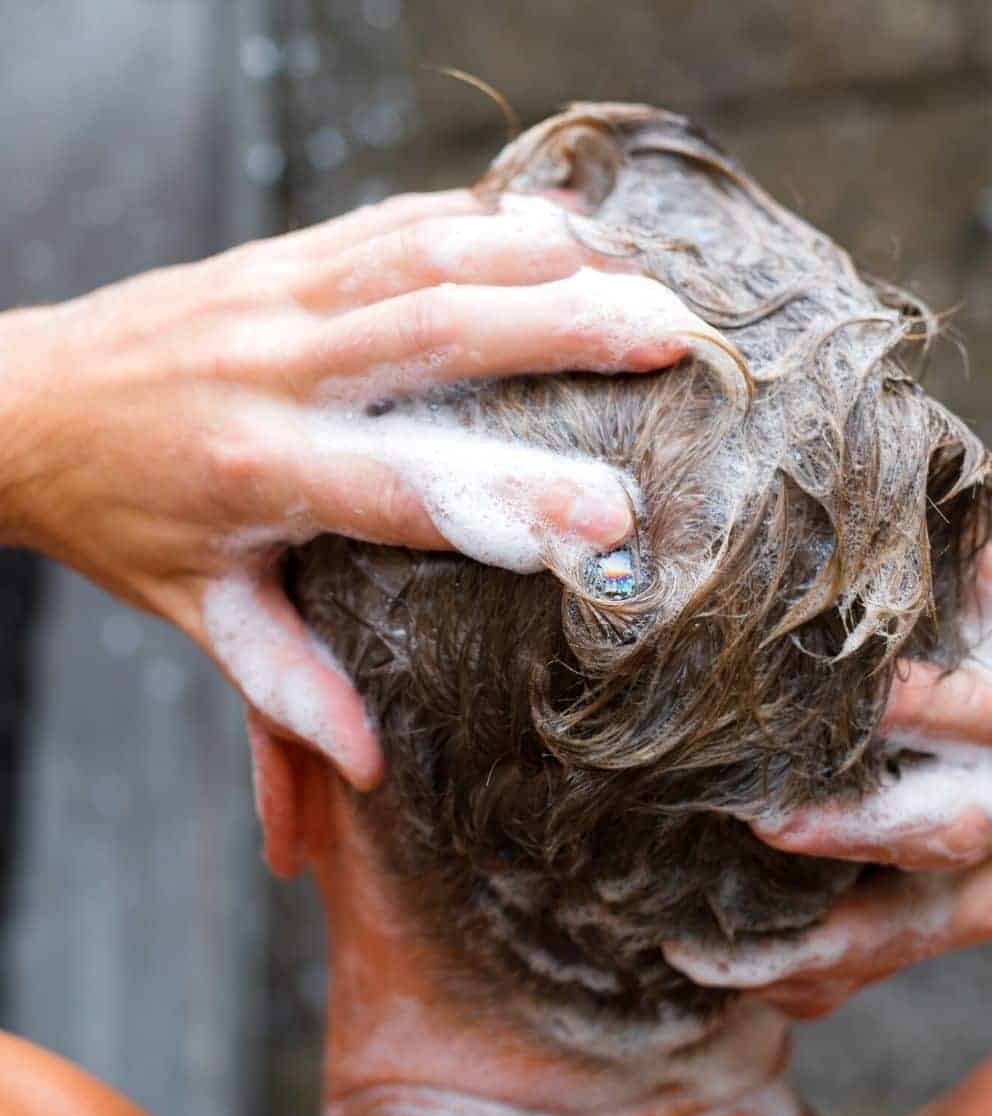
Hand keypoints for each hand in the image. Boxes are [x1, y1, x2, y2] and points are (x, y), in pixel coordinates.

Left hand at [0, 189, 716, 789]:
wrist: (15, 405)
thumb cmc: (116, 521)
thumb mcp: (197, 615)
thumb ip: (286, 692)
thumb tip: (373, 772)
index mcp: (262, 472)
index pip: (411, 489)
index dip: (517, 501)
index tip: (616, 517)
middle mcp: (275, 369)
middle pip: (439, 335)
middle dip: (567, 331)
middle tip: (674, 335)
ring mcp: (277, 297)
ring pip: (425, 257)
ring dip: (540, 258)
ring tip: (642, 271)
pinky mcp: (277, 257)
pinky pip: (390, 222)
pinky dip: (480, 216)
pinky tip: (554, 222)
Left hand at [668, 545, 991, 1015]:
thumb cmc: (978, 669)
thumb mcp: (972, 607)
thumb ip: (926, 564)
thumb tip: (866, 460)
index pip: (962, 707)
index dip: (908, 706)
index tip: (837, 700)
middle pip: (940, 829)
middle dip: (853, 831)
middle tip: (759, 825)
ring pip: (908, 930)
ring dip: (806, 948)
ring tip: (696, 956)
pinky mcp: (968, 928)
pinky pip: (889, 971)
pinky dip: (815, 984)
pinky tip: (733, 980)